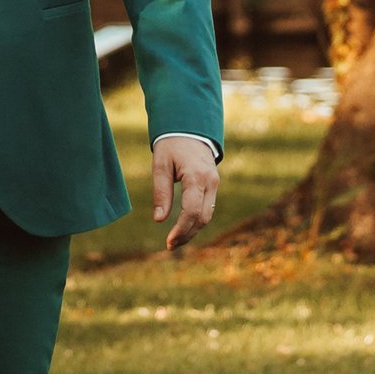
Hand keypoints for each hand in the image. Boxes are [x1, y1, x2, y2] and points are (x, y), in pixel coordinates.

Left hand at [150, 135, 219, 253]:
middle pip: (203, 217)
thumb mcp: (160, 164)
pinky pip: (207, 207)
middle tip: (170, 245)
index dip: (181, 230)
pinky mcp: (213, 185)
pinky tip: (184, 227)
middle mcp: (210, 181)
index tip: (168, 242)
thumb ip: (161, 192)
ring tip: (175, 240)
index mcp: (196, 176)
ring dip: (192, 230)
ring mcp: (214, 183)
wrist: (189, 128)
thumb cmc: (171, 145)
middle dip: (187, 234)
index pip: (191, 211)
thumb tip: (159, 220)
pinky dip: (196, 220)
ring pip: (207, 215)